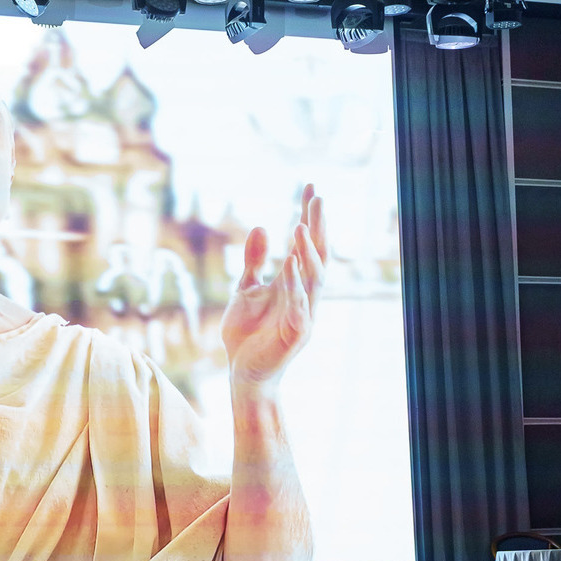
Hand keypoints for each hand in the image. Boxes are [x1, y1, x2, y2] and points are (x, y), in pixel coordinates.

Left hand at [220, 184, 327, 388]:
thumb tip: (260, 225)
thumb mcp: (246, 289)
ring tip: (300, 226)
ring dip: (308, 253)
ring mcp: (304, 314)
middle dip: (318, 228)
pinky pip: (299, 306)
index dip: (309, 217)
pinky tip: (290, 264)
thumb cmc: (247, 334)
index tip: (310, 188)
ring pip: (313, 279)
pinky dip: (295, 285)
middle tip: (317, 198)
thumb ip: (254, 261)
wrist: (242, 372)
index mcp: (294, 284)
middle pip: (318, 256)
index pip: (306, 244)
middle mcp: (305, 296)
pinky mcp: (296, 334)